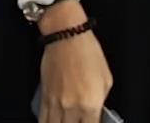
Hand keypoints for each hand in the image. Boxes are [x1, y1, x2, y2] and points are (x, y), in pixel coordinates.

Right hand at [38, 1, 111, 122]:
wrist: (66, 35)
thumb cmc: (87, 52)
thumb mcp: (106, 79)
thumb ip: (101, 101)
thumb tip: (97, 112)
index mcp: (90, 104)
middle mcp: (72, 107)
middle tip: (78, 120)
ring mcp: (56, 103)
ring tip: (65, 121)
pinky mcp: (44, 96)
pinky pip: (43, 118)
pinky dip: (47, 122)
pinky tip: (53, 121)